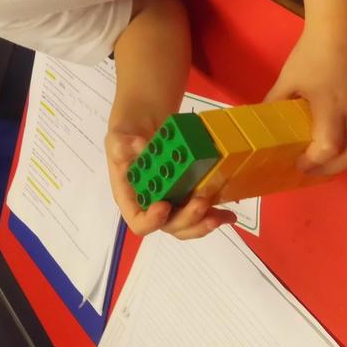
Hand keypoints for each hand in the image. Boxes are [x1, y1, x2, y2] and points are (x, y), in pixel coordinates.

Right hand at [105, 122, 235, 238]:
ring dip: (203, 223)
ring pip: (187, 224)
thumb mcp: (118, 137)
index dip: (152, 221)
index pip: (138, 221)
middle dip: (187, 220)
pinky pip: (201, 212)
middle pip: (168, 225)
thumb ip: (122, 144)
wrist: (145, 121)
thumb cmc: (127, 133)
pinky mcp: (188, 193)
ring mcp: (172, 200)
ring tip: (220, 216)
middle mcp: (151, 204)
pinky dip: (215, 215)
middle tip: (200, 203)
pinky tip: (228, 214)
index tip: (164, 205)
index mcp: (131, 197)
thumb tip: (140, 145)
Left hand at [266, 25, 346, 175]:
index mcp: (330, 107)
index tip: (300, 165)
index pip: (328, 148)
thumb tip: (260, 118)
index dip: (315, 163)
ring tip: (336, 161)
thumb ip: (275, 101)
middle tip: (315, 169)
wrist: (344, 27)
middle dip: (332, 168)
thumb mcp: (288, 78)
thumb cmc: (313, 52)